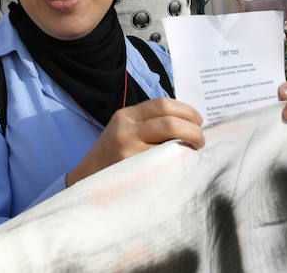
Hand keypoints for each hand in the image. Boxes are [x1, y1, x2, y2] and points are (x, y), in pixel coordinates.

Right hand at [66, 99, 204, 186]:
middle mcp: (126, 130)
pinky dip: (181, 163)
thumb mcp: (123, 132)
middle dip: (193, 130)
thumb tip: (187, 124)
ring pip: (171, 141)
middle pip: (170, 122)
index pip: (162, 104)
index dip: (186, 111)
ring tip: (195, 152)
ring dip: (190, 145)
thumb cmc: (112, 159)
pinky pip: (166, 163)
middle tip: (200, 140)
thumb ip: (148, 125)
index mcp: (125, 116)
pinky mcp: (134, 171)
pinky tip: (185, 167)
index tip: (198, 121)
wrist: (85, 183)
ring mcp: (129, 151)